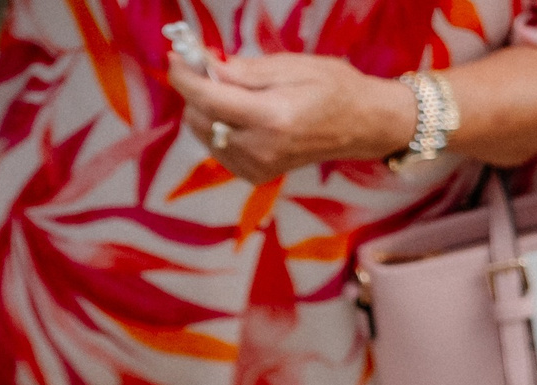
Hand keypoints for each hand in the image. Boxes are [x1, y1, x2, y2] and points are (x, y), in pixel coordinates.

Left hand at [167, 52, 414, 182]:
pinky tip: (240, 112)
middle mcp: (260, 149)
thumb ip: (244, 70)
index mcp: (272, 118)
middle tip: (208, 66)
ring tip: (232, 89)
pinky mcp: (254, 175)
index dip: (186, 77)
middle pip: (200, 119)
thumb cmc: (333, 87)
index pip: (210, 100)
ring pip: (205, 134)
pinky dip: (218, 126)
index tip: (175, 57)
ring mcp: (256, 167)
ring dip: (206, 108)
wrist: (361, 125)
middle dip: (197, 90)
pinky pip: (217, 147)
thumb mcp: (292, 66)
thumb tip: (206, 64)